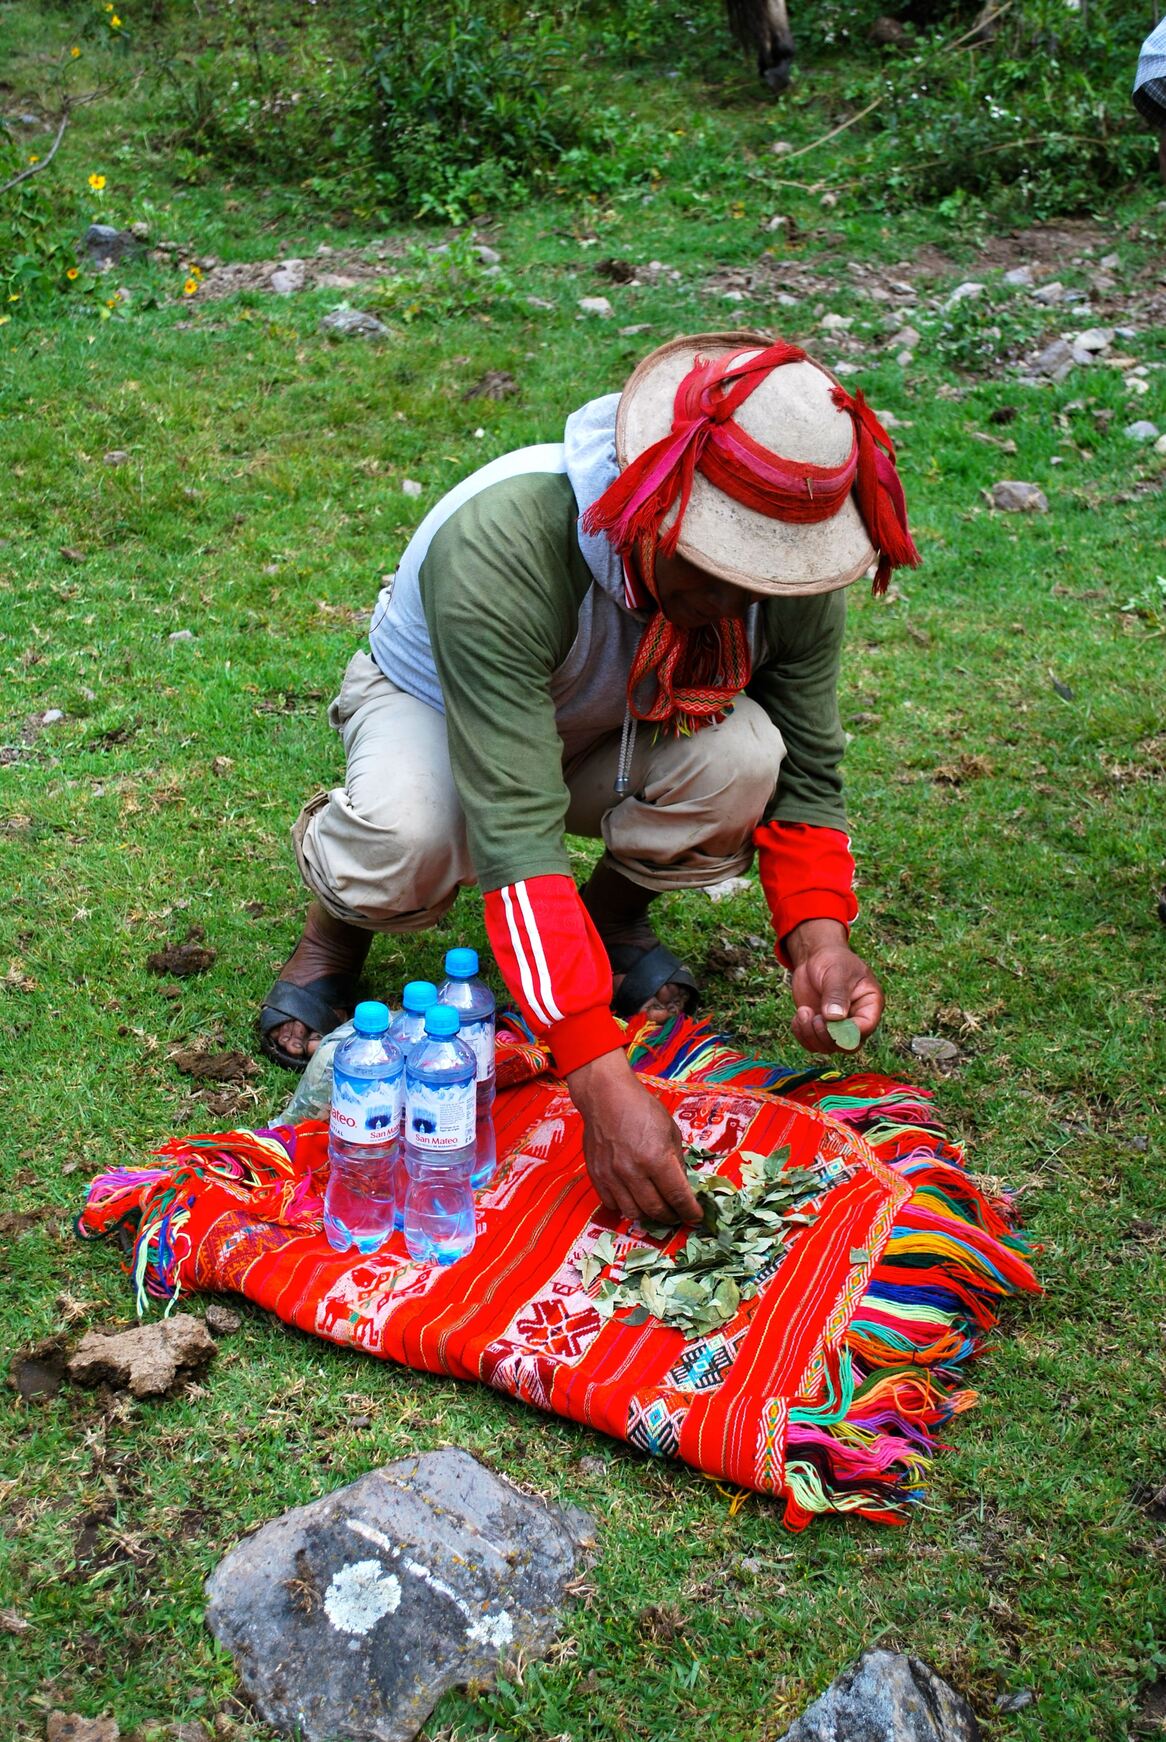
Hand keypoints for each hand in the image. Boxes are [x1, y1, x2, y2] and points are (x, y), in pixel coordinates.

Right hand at [566, 1050, 701, 1225]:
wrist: (605, 1096)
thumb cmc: (641, 1108)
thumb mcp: (670, 1131)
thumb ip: (677, 1161)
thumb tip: (682, 1186)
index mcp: (656, 1159)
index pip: (677, 1197)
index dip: (690, 1211)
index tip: (696, 1216)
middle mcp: (633, 1172)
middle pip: (655, 1210)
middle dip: (671, 1217)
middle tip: (677, 1214)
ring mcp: (612, 1176)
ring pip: (633, 1213)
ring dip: (648, 1216)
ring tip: (656, 1209)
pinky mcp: (597, 1176)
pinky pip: (612, 1204)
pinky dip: (626, 1207)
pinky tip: (634, 1198)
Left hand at [784, 918, 883, 1055]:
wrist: (816, 958)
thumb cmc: (833, 960)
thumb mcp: (836, 973)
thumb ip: (837, 994)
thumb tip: (835, 1018)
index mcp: (870, 1005)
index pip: (865, 1029)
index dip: (846, 1031)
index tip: (828, 1018)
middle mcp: (857, 1020)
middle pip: (847, 1046)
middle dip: (826, 1036)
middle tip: (813, 1017)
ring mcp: (838, 1026)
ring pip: (828, 1047)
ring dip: (811, 1035)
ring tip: (802, 1012)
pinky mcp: (821, 1028)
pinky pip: (812, 1044)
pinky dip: (802, 1035)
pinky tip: (798, 1016)